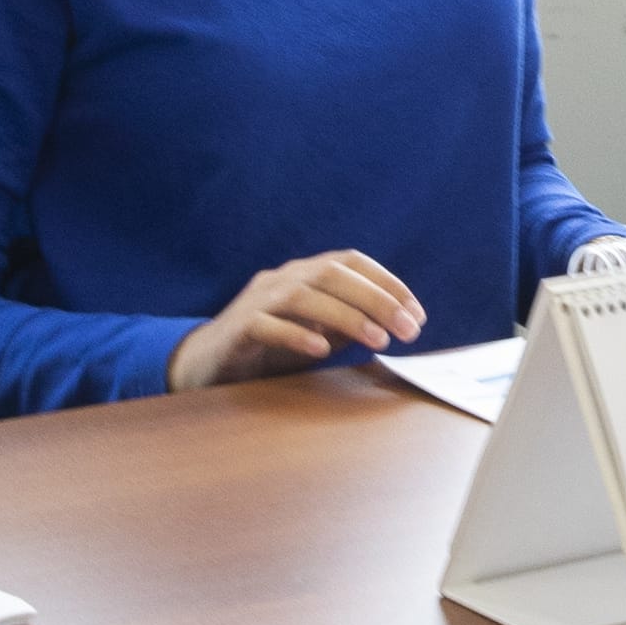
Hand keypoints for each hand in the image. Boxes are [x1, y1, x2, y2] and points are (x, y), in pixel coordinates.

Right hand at [169, 249, 421, 391]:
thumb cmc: (270, 347)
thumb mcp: (317, 333)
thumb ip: (346, 324)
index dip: (387, 282)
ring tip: (377, 339)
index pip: (350, 261)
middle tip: (408, 330)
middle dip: (376, 299)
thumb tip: (393, 324)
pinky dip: (295, 334)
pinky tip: (321, 350)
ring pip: (303, 296)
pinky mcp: (237, 329)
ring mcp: (257, 300)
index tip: (417, 313)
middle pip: (331, 274)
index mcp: (303, 273)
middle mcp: (281, 279)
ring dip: (345, 316)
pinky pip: (266, 325)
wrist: (208, 363)